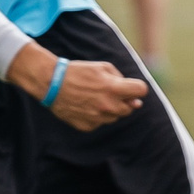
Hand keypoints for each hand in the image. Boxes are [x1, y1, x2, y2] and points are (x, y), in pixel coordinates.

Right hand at [10, 44, 145, 130]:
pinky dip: (96, 116)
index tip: (131, 88)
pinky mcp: (88, 127)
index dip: (138, 88)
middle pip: (130, 108)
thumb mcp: (102, 67)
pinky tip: (85, 106)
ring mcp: (98, 118)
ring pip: (115, 117)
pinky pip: (100, 123)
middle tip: (110, 92)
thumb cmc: (78, 72)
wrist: (52, 84)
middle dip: (124, 100)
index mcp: (114, 88)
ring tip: (93, 97)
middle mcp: (109, 106)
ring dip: (110, 109)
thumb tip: (135, 96)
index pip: (141, 91)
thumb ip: (121, 79)